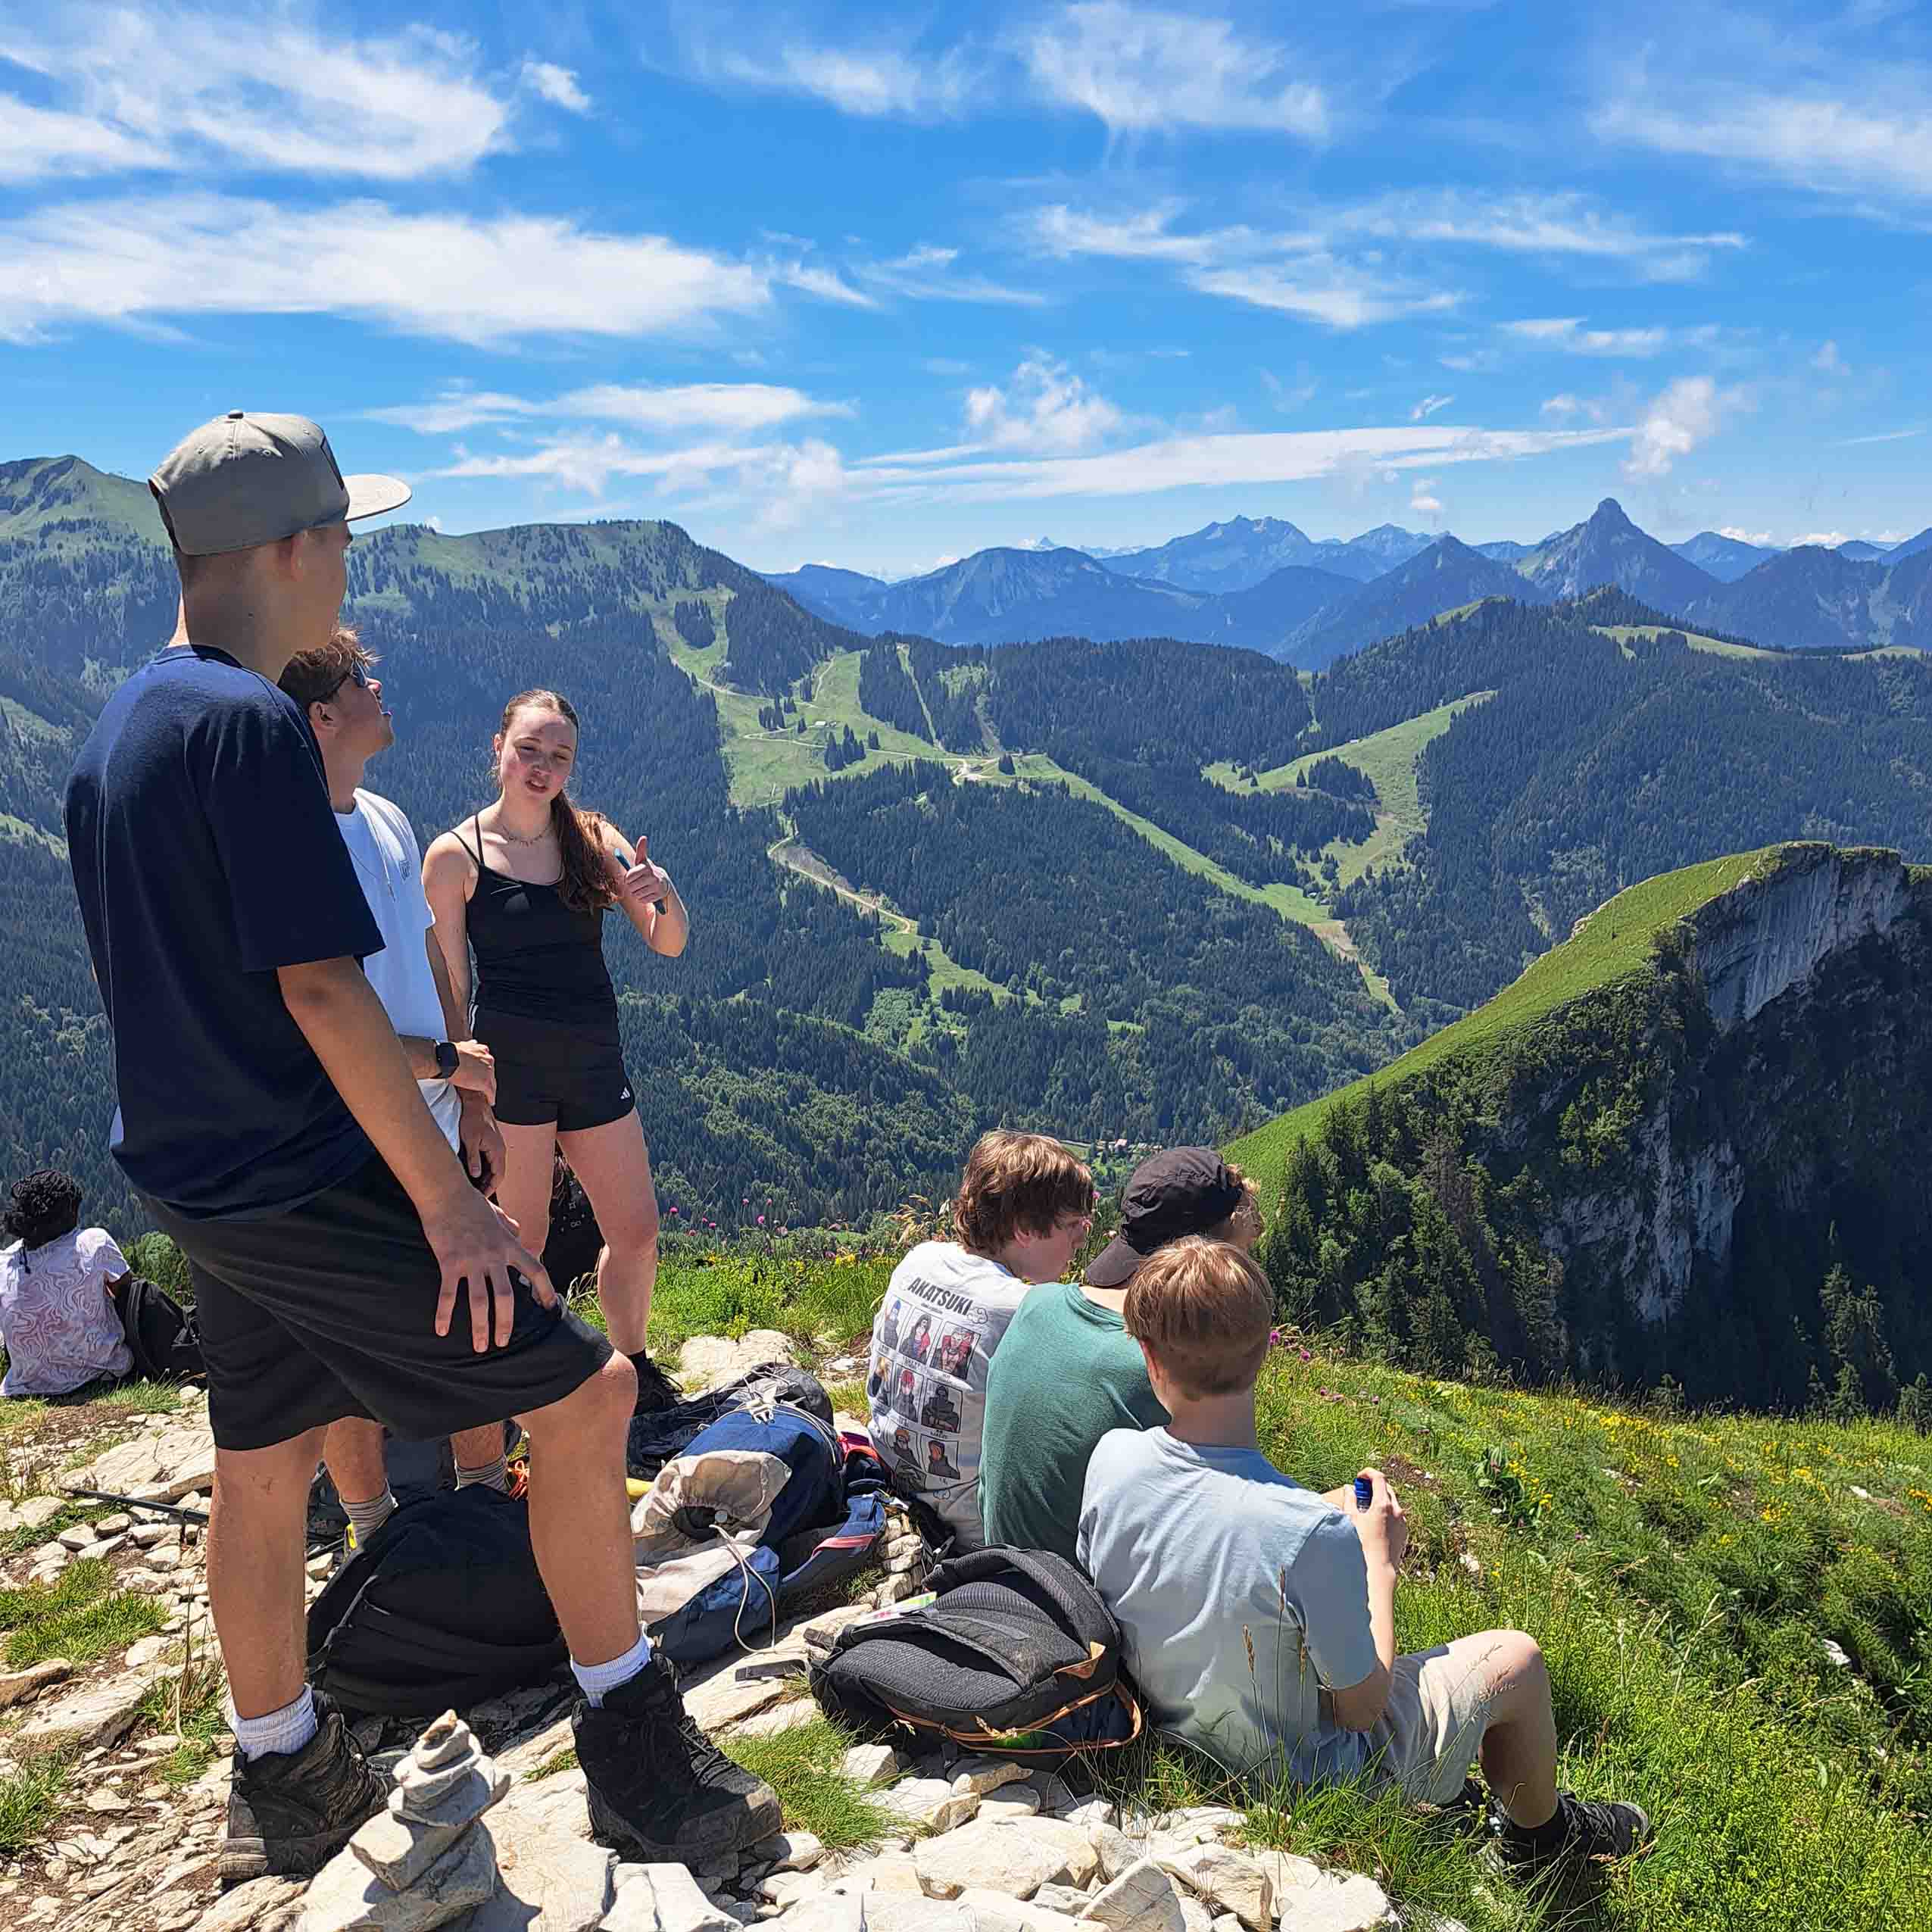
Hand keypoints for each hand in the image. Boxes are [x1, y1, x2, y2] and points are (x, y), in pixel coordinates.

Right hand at [421, 1185, 554, 1351]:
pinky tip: (442, 1331)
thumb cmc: (471, 1202)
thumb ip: (510, 1225)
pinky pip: (448, 1294)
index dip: (545, 1290)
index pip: (535, 1270)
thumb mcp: (498, 1214)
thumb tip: (518, 1231)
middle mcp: (495, 1256)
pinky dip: (444, 1314)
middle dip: (506, 1322)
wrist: (446, 1193)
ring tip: (480, 1346)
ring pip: (479, 1301)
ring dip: (479, 1327)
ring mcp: (472, 1261)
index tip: (548, 1307)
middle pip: (507, 1296)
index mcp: (509, 1245)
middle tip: (502, 1343)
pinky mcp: (450, 1263)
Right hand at [449, 1038, 495, 1101]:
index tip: (481, 1073)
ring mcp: (488, 1071)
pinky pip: (490, 1092)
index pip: (487, 1061)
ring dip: (490, 1089)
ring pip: (492, 1082)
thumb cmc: (450, 1052)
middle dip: (487, 1078)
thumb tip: (473, 1043)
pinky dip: (491, 1097)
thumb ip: (470, 1046)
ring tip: (489, 1095)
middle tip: (483, 1085)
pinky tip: (491, 1101)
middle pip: (491, 1072)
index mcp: (483, 1050)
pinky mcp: (485, 1082)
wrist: (448, 1059)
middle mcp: (489, 1059)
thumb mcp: (463, 1045)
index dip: (484, 1068)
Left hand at [458, 1094, 504, 1194]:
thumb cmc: (471, 1119)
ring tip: (475, 1188)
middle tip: (477, 1196)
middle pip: (498, 1174)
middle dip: (489, 1186)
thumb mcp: (470, 1140)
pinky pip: (491, 1161)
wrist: (474, 1102)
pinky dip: (485, 1170)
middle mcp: (500, 1149)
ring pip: (495, 1168)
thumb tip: (475, 1175)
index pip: (498, 1175)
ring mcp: (497, 1146)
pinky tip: (475, 1174)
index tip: (481, 1197)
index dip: (490, 1188)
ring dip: (487, 1178)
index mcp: (497, 1150)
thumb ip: (473, 1158)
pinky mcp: (491, 1143)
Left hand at [610, 833, 670, 910]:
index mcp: (646, 867)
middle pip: (631, 887)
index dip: (627, 879)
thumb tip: (644, 837)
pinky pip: (642, 900)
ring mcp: (656, 886)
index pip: (629, 877)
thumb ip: (641, 849)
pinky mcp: (658, 895)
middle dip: (631, 887)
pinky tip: (647, 893)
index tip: (631, 877)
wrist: (663, 883)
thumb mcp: (643, 861)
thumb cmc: (648, 871)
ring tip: (642, 888)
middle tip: (636, 884)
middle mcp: (652, 876)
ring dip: (636, 893)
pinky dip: (642, 898)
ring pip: (636, 894)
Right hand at [1349, 1468, 1407, 1572]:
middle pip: (1386, 1487)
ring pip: (1392, 1502)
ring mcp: (1402, 1520)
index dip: (1368, 1473)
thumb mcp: (1352, 1519)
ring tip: (1367, 1508)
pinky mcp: (1404, 1531)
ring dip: (1380, 1499)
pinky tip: (1375, 1522)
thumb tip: (1348, 1488)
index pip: (1379, 1477)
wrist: (1380, 1568)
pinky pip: (1396, 1515)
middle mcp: (1396, 1510)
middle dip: (1373, 1486)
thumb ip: (1350, 1500)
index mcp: (1383, 1504)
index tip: (1359, 1477)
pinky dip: (1386, 1512)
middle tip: (1361, 1491)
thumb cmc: (1363, 1544)